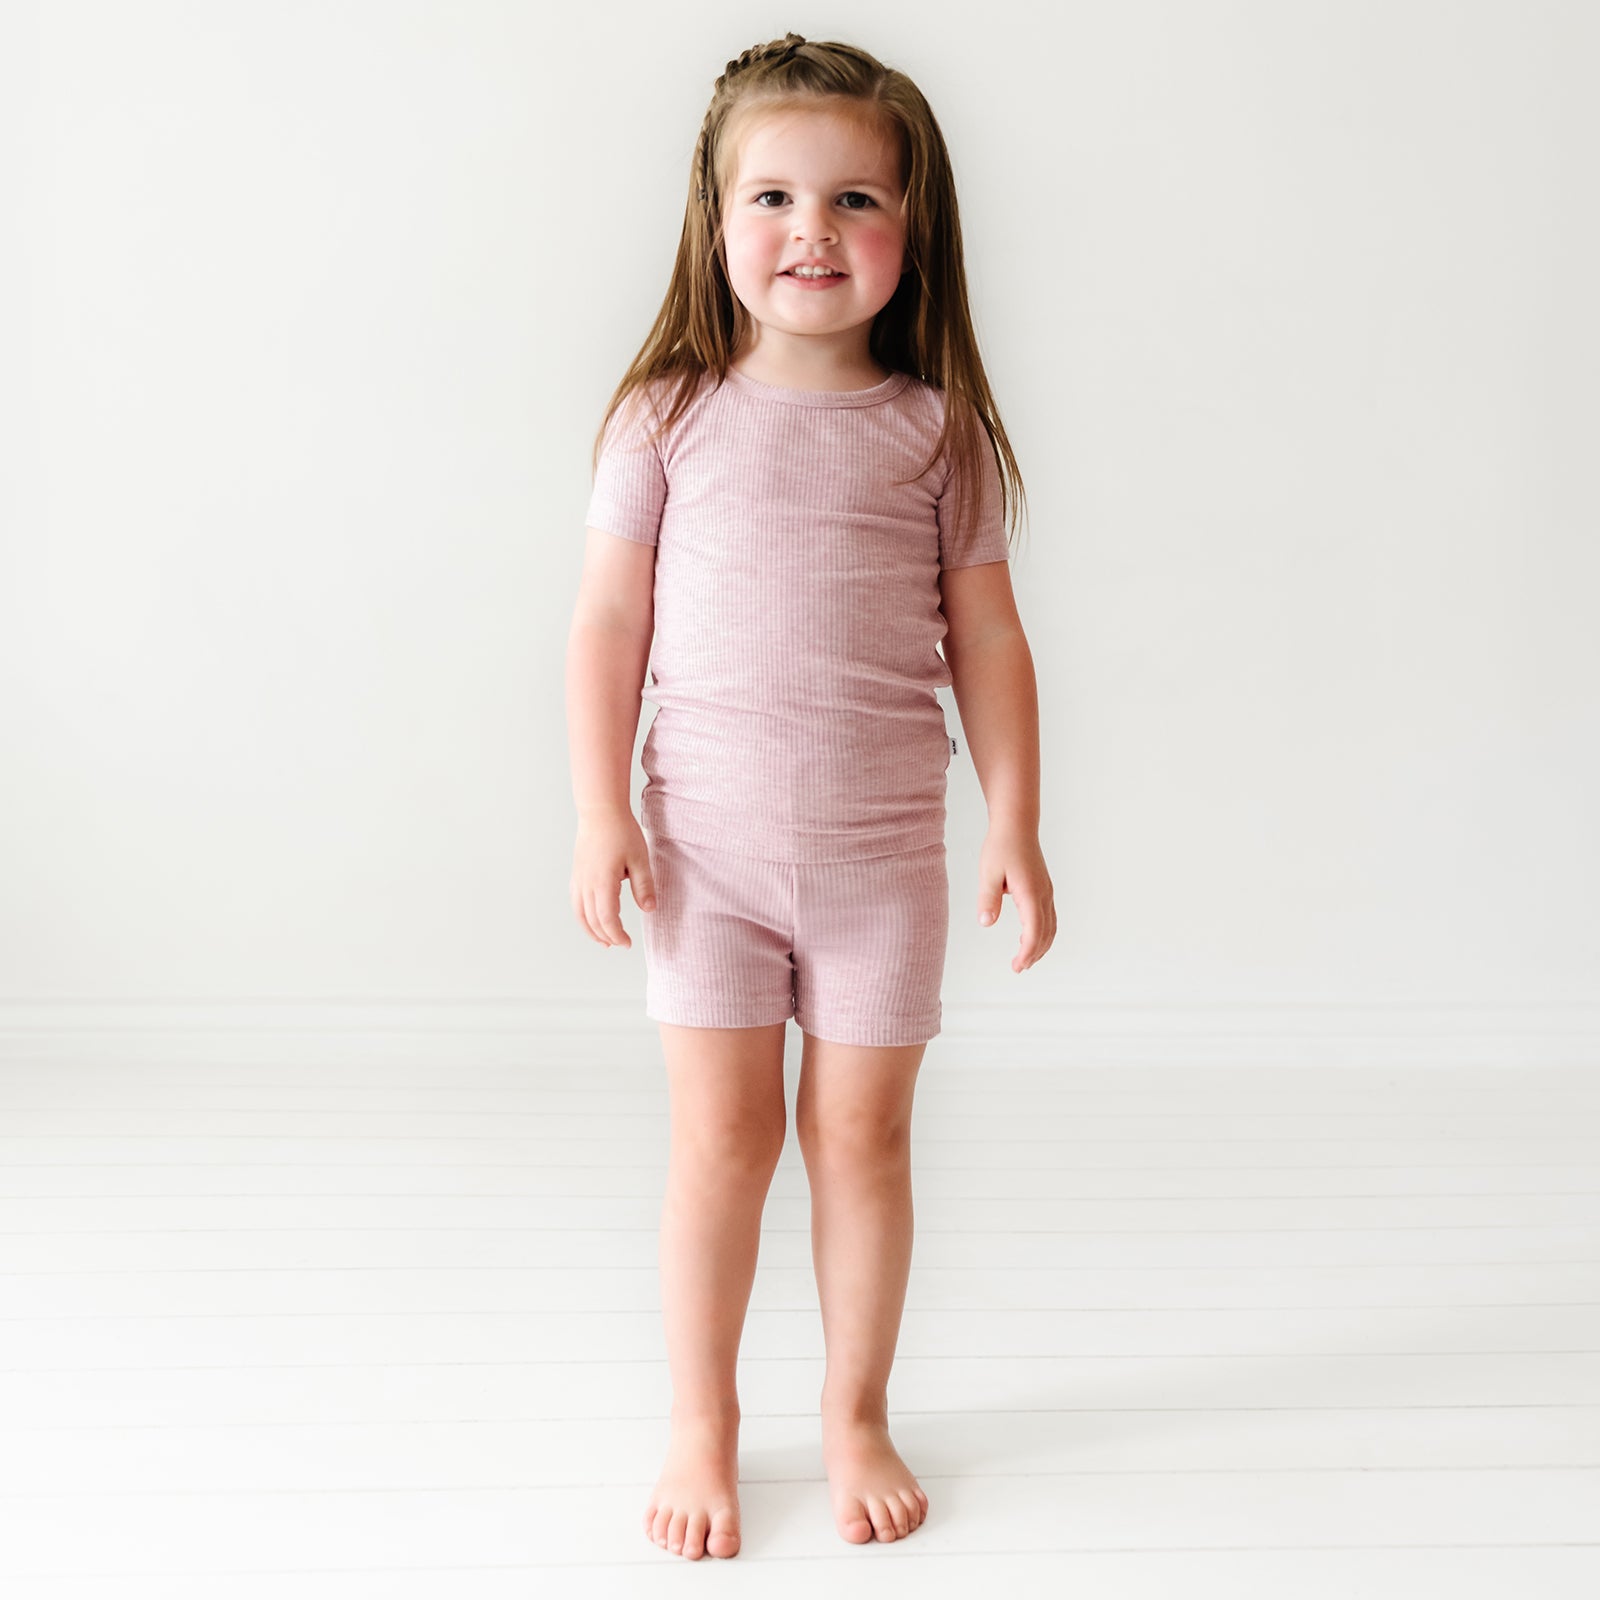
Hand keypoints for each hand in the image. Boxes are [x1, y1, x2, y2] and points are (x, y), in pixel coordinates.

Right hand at [571, 805, 655, 948]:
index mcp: (603, 883)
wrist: (600, 811)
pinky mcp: (577, 874)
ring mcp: (579, 879)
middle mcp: (586, 884)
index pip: (607, 920)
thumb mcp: (640, 859)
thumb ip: (644, 886)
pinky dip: (583, 917)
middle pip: (592, 921)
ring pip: (580, 914)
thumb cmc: (621, 832)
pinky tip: (592, 919)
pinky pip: (576, 903)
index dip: (617, 935)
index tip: (627, 943)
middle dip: (606, 936)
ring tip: (604, 941)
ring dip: (591, 931)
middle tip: (621, 944)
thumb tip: (650, 910)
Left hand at [975, 824, 1055, 972]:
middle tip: (1018, 968)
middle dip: (1034, 954)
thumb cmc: (1001, 846)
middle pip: (1045, 933)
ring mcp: (1046, 891)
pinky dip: (1042, 933)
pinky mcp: (1044, 889)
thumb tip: (987, 923)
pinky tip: (1029, 938)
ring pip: (1051, 926)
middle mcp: (1043, 894)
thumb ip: (988, 898)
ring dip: (1041, 946)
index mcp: (1031, 893)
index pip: (1034, 931)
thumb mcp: (989, 872)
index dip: (1027, 952)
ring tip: (1025, 960)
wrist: (1016, 825)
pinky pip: (1048, 917)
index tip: (1017, 966)